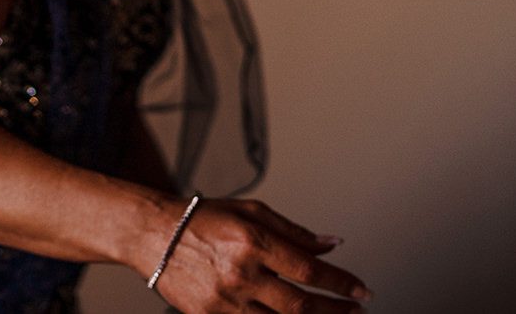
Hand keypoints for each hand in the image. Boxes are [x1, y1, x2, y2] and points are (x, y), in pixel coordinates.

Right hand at [150, 197, 371, 313]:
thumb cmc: (202, 219)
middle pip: (299, 305)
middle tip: (355, 310)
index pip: (309, 269)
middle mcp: (240, 273)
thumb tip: (331, 243)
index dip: (341, 283)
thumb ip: (295, 232)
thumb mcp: (253, 212)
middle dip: (334, 311)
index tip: (361, 291)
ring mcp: (224, 300)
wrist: (155, 236)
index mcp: (253, 242)